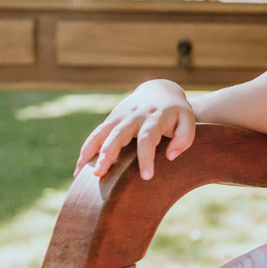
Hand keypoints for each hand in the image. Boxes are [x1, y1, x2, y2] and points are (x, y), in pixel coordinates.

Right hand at [74, 80, 195, 179]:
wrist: (159, 90)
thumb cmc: (175, 112)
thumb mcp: (187, 120)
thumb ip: (184, 138)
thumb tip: (170, 156)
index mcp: (155, 117)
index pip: (148, 138)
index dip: (146, 157)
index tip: (147, 176)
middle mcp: (134, 116)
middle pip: (118, 134)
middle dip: (108, 154)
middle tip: (99, 174)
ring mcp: (120, 116)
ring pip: (101, 133)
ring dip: (90, 153)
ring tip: (81, 174)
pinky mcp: (111, 119)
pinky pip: (95, 135)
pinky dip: (86, 150)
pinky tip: (79, 169)